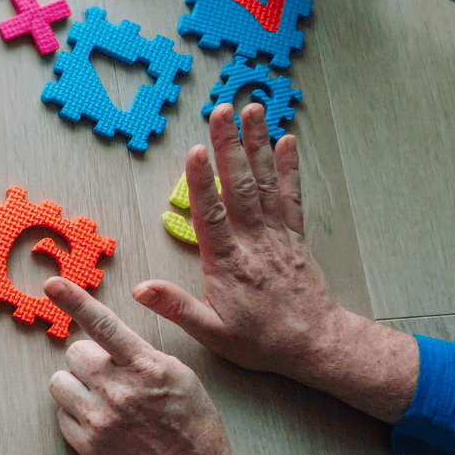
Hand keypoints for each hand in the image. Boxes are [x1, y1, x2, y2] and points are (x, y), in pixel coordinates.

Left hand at [43, 278, 264, 454]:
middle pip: (74, 353)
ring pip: (60, 382)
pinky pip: (61, 414)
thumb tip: (108, 340)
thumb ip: (142, 355)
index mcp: (146, 366)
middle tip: (110, 378)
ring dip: (76, 386)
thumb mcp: (179, 375)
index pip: (104, 324)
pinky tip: (102, 423)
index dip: (75, 300)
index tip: (53, 284)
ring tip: (101, 399)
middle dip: (88, 361)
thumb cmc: (193, 424)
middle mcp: (119, 390)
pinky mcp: (87, 444)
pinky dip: (75, 415)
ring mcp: (101, 419)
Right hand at [131, 103, 415, 422]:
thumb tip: (141, 290)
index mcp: (229, 263)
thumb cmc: (260, 340)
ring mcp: (277, 235)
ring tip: (252, 110)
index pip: (212, 215)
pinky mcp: (294, 235)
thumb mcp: (211, 333)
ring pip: (264, 183)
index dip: (201, 183)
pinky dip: (288, 166)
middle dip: (229, 146)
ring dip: (257, 144)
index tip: (195, 152)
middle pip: (239, 186)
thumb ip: (177, 307)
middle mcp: (254, 242)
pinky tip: (286, 140)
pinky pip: (291, 195)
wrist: (313, 344)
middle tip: (221, 112)